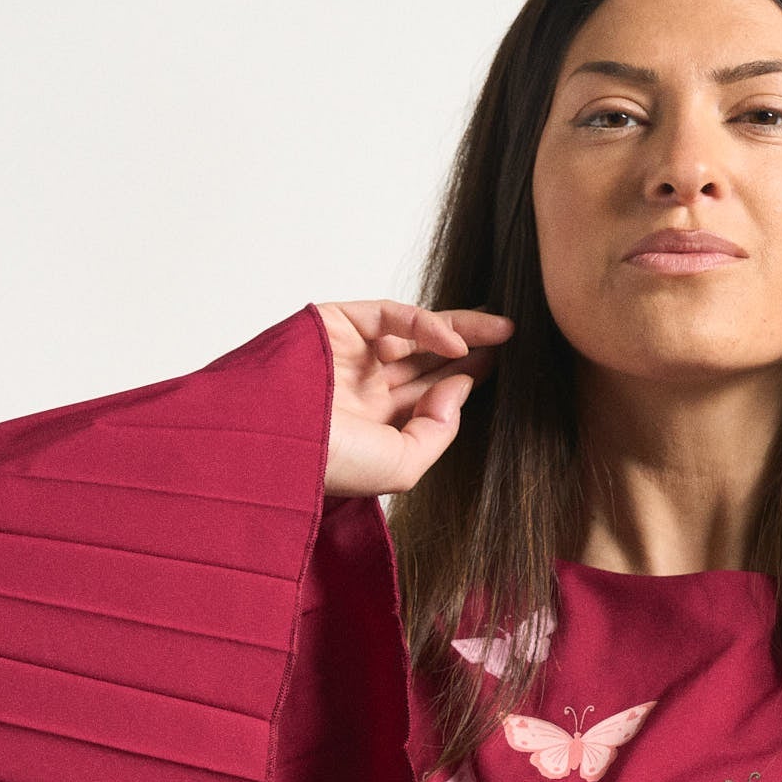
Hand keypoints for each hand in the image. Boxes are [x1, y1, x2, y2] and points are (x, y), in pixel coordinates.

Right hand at [315, 299, 514, 496]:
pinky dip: (427, 325)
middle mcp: (361, 388)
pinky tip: (458, 343)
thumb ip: (439, 431)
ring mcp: (349, 353)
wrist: (273, 436)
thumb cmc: (330, 463)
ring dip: (459, 330)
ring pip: (414, 333)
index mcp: (371, 426)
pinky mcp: (338, 322)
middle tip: (508, 342)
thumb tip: (460, 386)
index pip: (425, 398)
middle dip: (467, 351)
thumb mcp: (402, 465)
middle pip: (425, 362)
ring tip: (502, 331)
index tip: (495, 374)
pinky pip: (393, 316)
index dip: (462, 384)